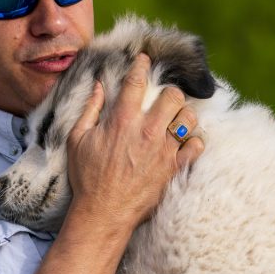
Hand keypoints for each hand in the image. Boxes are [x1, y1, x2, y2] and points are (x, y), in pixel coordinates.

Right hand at [66, 54, 203, 230]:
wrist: (104, 213)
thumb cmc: (87, 177)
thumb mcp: (78, 140)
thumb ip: (90, 110)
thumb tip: (100, 86)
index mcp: (122, 121)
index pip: (137, 81)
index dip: (142, 65)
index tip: (144, 60)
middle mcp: (147, 131)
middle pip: (173, 95)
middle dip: (169, 92)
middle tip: (164, 99)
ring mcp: (164, 150)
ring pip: (188, 118)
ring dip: (183, 115)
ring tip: (175, 120)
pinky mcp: (174, 168)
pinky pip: (196, 146)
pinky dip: (193, 142)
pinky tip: (183, 142)